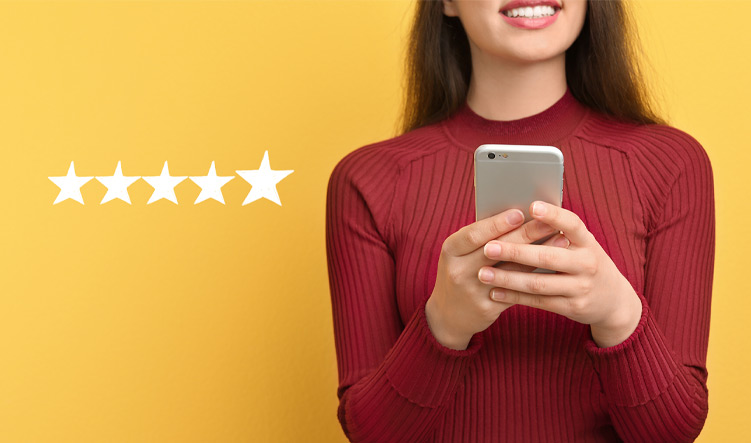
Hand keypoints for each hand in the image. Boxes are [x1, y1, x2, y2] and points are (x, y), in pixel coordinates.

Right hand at [425, 208, 568, 349]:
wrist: (448, 314)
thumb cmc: (461, 272)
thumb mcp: (460, 253)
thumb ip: (483, 237)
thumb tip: (521, 215)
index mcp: (450, 250)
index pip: (474, 234)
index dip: (498, 224)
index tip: (520, 212)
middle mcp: (458, 271)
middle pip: (496, 249)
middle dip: (526, 233)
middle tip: (549, 221)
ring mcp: (472, 291)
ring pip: (511, 271)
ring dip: (539, 253)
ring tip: (561, 239)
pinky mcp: (487, 308)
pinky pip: (516, 290)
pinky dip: (536, 275)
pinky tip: (554, 266)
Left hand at [477, 201, 642, 347]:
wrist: (613, 300)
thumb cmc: (585, 263)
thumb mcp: (582, 245)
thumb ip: (558, 233)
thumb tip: (519, 215)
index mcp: (587, 241)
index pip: (572, 224)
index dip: (553, 215)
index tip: (532, 206)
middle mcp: (587, 263)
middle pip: (547, 256)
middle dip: (515, 251)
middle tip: (488, 247)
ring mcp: (581, 287)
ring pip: (539, 283)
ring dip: (508, 278)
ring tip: (483, 273)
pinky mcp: (572, 307)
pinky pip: (539, 302)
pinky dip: (514, 297)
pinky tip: (494, 292)